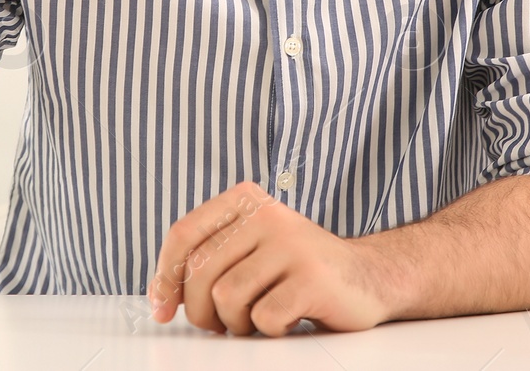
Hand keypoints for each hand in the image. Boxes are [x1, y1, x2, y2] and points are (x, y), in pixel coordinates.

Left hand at [147, 180, 401, 336]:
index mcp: (246, 201)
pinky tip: (291, 317)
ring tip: (259, 317)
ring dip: (237, 323)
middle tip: (221, 324)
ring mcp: (292, 243)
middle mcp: (268, 214)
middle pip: (200, 271)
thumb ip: (210, 260)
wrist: (368, 277)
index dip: (166, 276)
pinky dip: (271, 330)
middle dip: (201, 311)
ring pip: (226, 297)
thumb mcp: (250, 250)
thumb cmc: (298, 271)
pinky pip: (263, 317)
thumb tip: (160, 298)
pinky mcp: (312, 276)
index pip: (184, 234)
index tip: (162, 308)